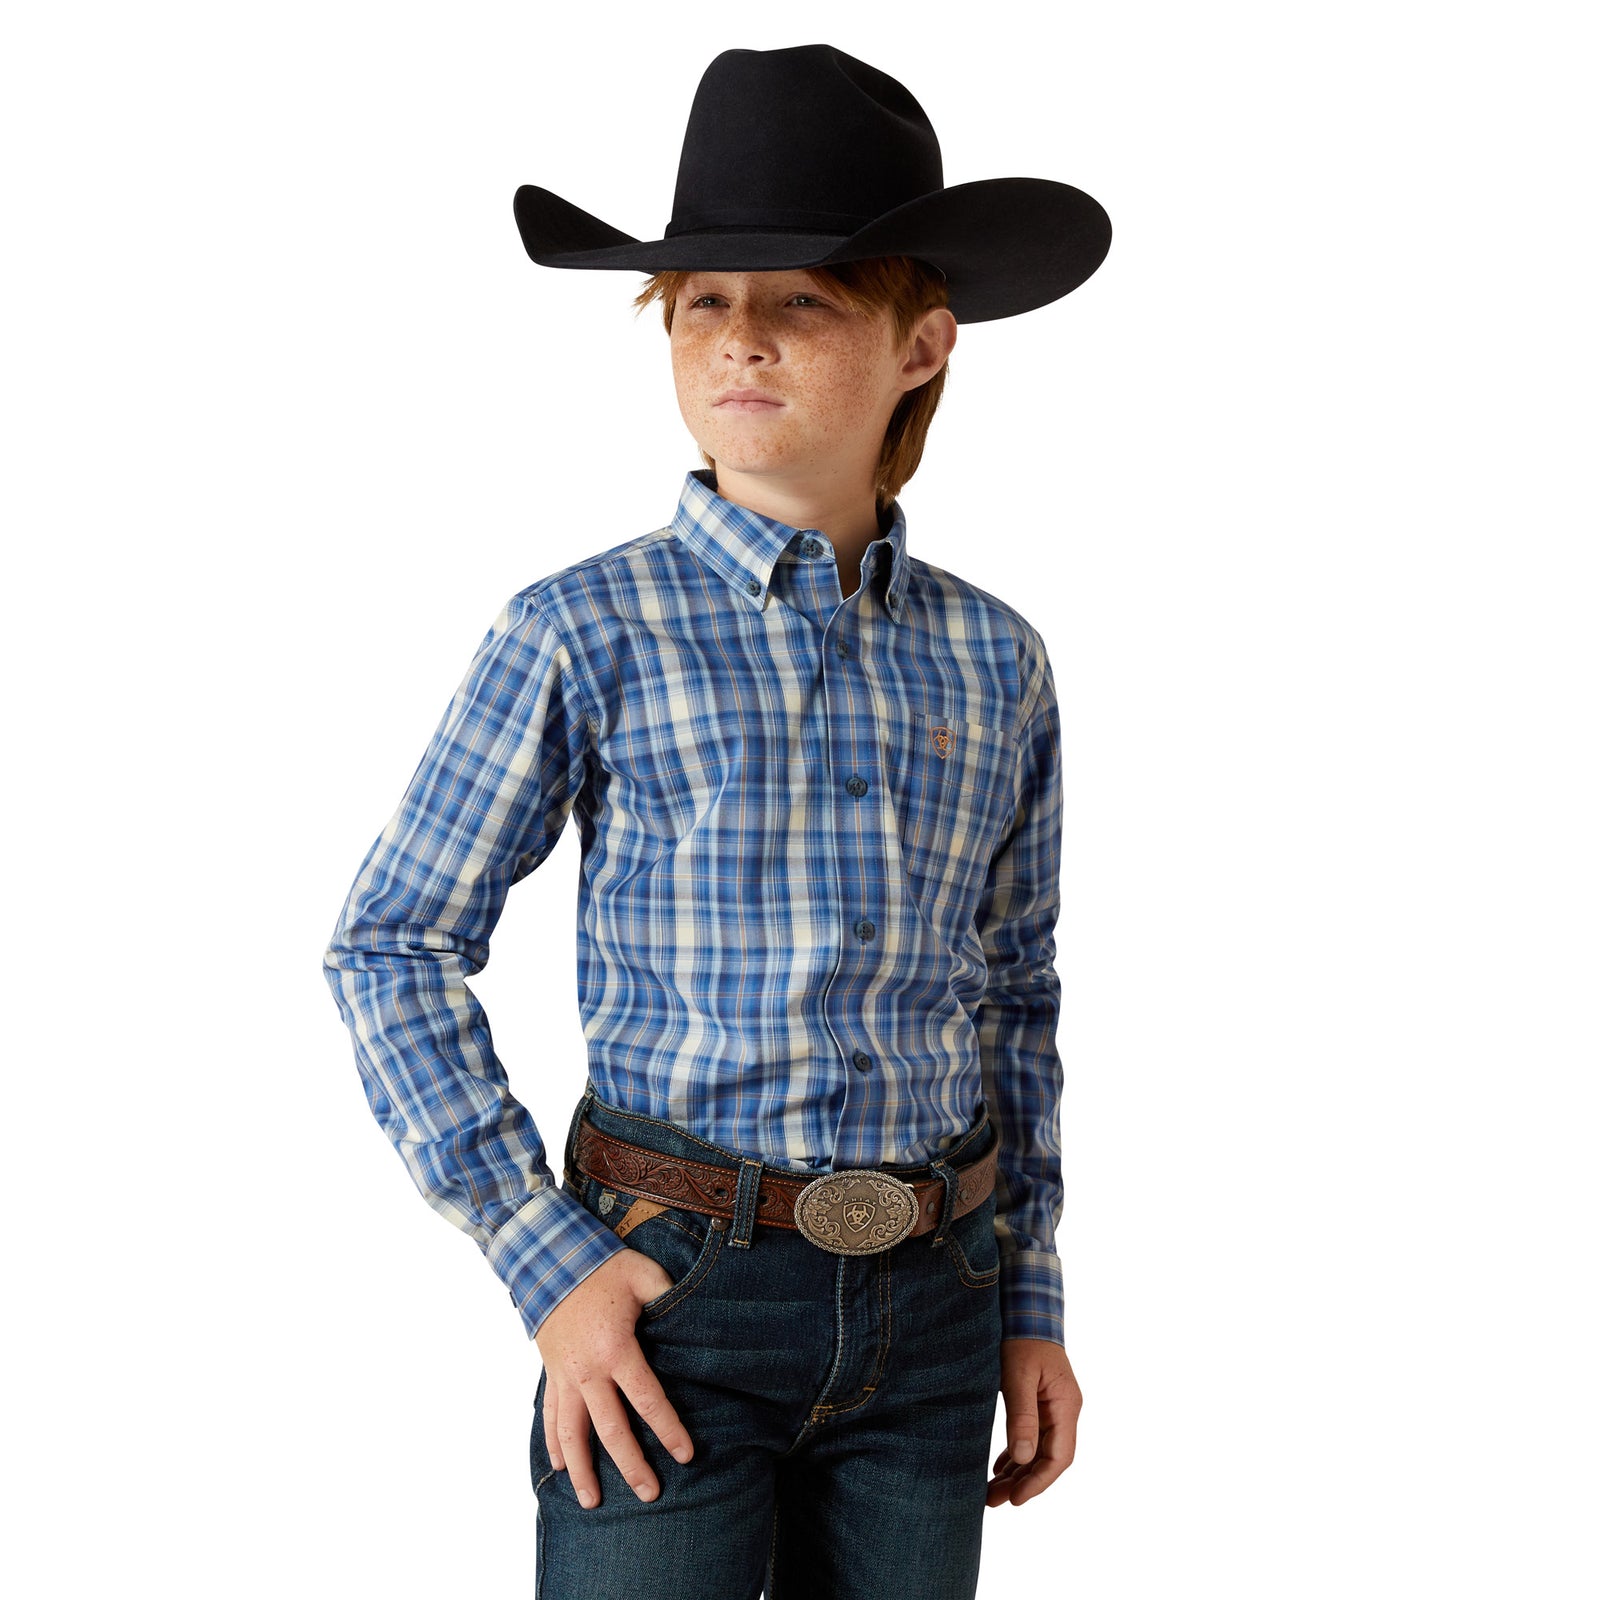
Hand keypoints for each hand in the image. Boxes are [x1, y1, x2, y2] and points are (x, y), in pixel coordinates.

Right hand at [533, 1248, 694, 1508]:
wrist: (548, 1258)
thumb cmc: (602, 1266)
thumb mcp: (643, 1274)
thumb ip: (669, 1296)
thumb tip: (698, 1314)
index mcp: (616, 1350)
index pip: (648, 1400)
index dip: (669, 1430)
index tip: (686, 1455)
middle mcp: (588, 1371)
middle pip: (611, 1429)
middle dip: (631, 1465)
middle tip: (650, 1494)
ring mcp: (565, 1376)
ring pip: (572, 1434)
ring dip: (583, 1470)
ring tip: (593, 1502)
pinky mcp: (551, 1372)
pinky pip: (549, 1415)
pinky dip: (554, 1443)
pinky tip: (561, 1467)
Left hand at [986, 1338, 1080, 1506]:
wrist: (1026, 1310)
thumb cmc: (1022, 1339)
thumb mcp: (1018, 1376)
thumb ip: (1022, 1416)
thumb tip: (1023, 1459)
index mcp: (1065, 1406)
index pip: (1059, 1456)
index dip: (1038, 1481)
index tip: (1016, 1499)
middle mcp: (1064, 1411)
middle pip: (1048, 1458)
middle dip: (1024, 1483)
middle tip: (994, 1501)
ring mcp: (1053, 1408)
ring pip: (1038, 1450)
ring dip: (1018, 1472)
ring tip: (992, 1492)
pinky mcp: (1040, 1403)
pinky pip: (1031, 1437)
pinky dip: (1016, 1454)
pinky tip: (1000, 1468)